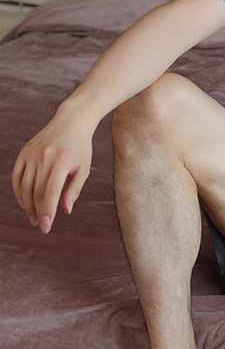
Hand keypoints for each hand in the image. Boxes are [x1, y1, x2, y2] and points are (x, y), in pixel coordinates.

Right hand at [11, 109, 92, 234]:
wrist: (71, 122)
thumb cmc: (81, 148)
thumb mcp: (84, 168)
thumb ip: (74, 190)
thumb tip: (65, 211)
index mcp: (63, 160)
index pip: (51, 190)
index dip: (48, 210)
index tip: (46, 226)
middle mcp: (45, 156)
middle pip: (36, 190)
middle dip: (38, 211)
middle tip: (41, 225)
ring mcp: (32, 153)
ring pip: (25, 186)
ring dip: (27, 205)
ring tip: (33, 217)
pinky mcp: (24, 152)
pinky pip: (16, 176)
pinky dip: (18, 191)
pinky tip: (23, 203)